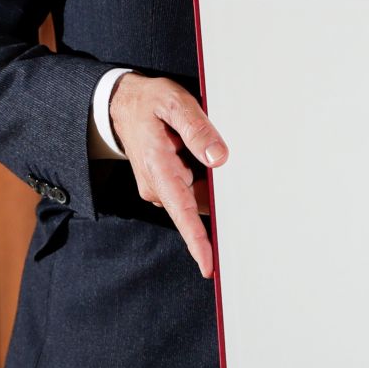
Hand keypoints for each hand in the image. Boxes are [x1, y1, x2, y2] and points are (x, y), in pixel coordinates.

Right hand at [108, 73, 225, 278]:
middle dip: (220, 209)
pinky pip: (193, 190)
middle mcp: (158, 185)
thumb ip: (196, 129)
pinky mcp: (168, 183)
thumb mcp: (173, 103)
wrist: (122, 103)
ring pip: (198, 198)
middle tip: (246, 196)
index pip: (181, 211)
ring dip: (215, 189)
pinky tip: (214, 165)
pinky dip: (208, 183)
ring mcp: (162, 186)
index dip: (196, 241)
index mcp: (158, 168)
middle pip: (195, 208)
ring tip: (224, 163)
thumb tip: (219, 157)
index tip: (209, 265)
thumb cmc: (148, 102)